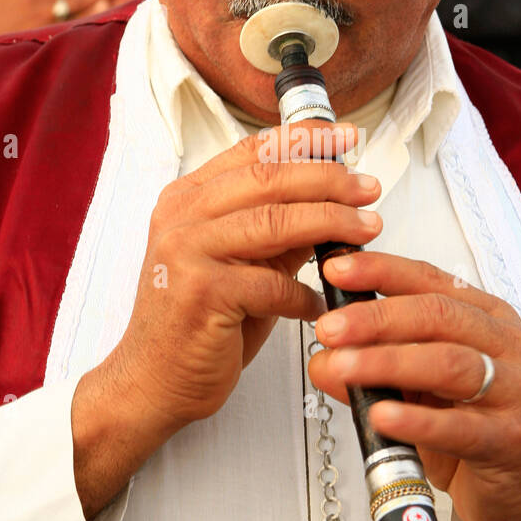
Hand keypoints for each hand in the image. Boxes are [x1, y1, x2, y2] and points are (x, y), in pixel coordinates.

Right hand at [82, 123, 381, 450]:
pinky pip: (272, 284)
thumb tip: (333, 204)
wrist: (151, 383)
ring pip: (275, 222)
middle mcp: (181, 216)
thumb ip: (277, 234)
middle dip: (329, 179)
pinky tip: (319, 305)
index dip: (304, 139)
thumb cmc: (197, 325)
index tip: (345, 137)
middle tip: (368, 188)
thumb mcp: (239, 266)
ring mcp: (186, 251)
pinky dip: (305, 294)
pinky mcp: (201, 292)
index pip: (252, 151)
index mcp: (187, 198)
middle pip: (269, 178)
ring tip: (367, 230)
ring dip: (331, 224)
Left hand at [309, 252, 520, 520]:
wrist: (520, 489)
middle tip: (330, 327)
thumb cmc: (472, 425)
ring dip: (388, 362)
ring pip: (448, 363)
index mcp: (486, 316)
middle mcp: (506, 344)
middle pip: (438, 315)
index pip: (429, 281)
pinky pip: (459, 426)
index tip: (334, 269)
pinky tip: (381, 415)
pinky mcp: (511, 439)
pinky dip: (416, 419)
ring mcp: (515, 390)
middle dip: (376, 317)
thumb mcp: (418, 389)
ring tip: (343, 367)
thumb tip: (323, 358)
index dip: (380, 271)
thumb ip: (374, 369)